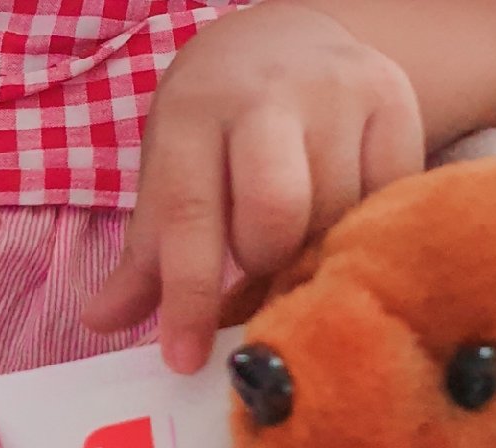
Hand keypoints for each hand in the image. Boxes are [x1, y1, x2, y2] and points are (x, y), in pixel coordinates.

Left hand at [81, 0, 424, 372]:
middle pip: (277, 213)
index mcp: (196, 113)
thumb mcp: (173, 172)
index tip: (186, 360)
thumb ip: (146, 257)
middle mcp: (268, 93)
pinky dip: (366, 230)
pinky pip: (391, 199)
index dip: (189, 296)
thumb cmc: (221, 127)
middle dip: (266, 263)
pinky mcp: (395, 99)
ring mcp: (339, 91)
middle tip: (262, 268)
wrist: (291, 39)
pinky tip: (346, 220)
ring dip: (319, 253)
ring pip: (339, 216)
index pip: (190, 214)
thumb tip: (100, 323)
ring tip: (305, 244)